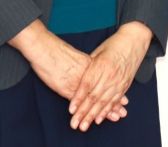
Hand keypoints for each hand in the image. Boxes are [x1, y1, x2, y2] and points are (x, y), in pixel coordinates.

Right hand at [8, 20, 127, 120]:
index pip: (107, 83)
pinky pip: (78, 99)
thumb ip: (90, 65)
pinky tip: (85, 114)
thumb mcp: (81, 56)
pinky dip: (82, 108)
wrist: (45, 48)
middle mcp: (90, 74)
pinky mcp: (68, 85)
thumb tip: (96, 71)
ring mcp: (79, 81)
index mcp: (95, 66)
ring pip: (92, 98)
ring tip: (104, 119)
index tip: (123, 103)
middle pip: (102, 93)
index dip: (115, 95)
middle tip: (118, 115)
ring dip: (97, 111)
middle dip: (110, 106)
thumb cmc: (62, 51)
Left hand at [69, 21, 152, 131]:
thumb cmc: (114, 44)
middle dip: (84, 112)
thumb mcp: (97, 52)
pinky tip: (100, 118)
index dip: (78, 99)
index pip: (87, 86)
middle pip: (94, 97)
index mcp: (101, 65)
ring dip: (94, 115)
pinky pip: (115, 100)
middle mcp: (110, 75)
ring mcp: (118, 81)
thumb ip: (89, 67)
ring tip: (86, 124)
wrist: (134, 40)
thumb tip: (79, 80)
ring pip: (104, 102)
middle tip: (76, 123)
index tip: (71, 109)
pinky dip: (107, 111)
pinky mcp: (125, 85)